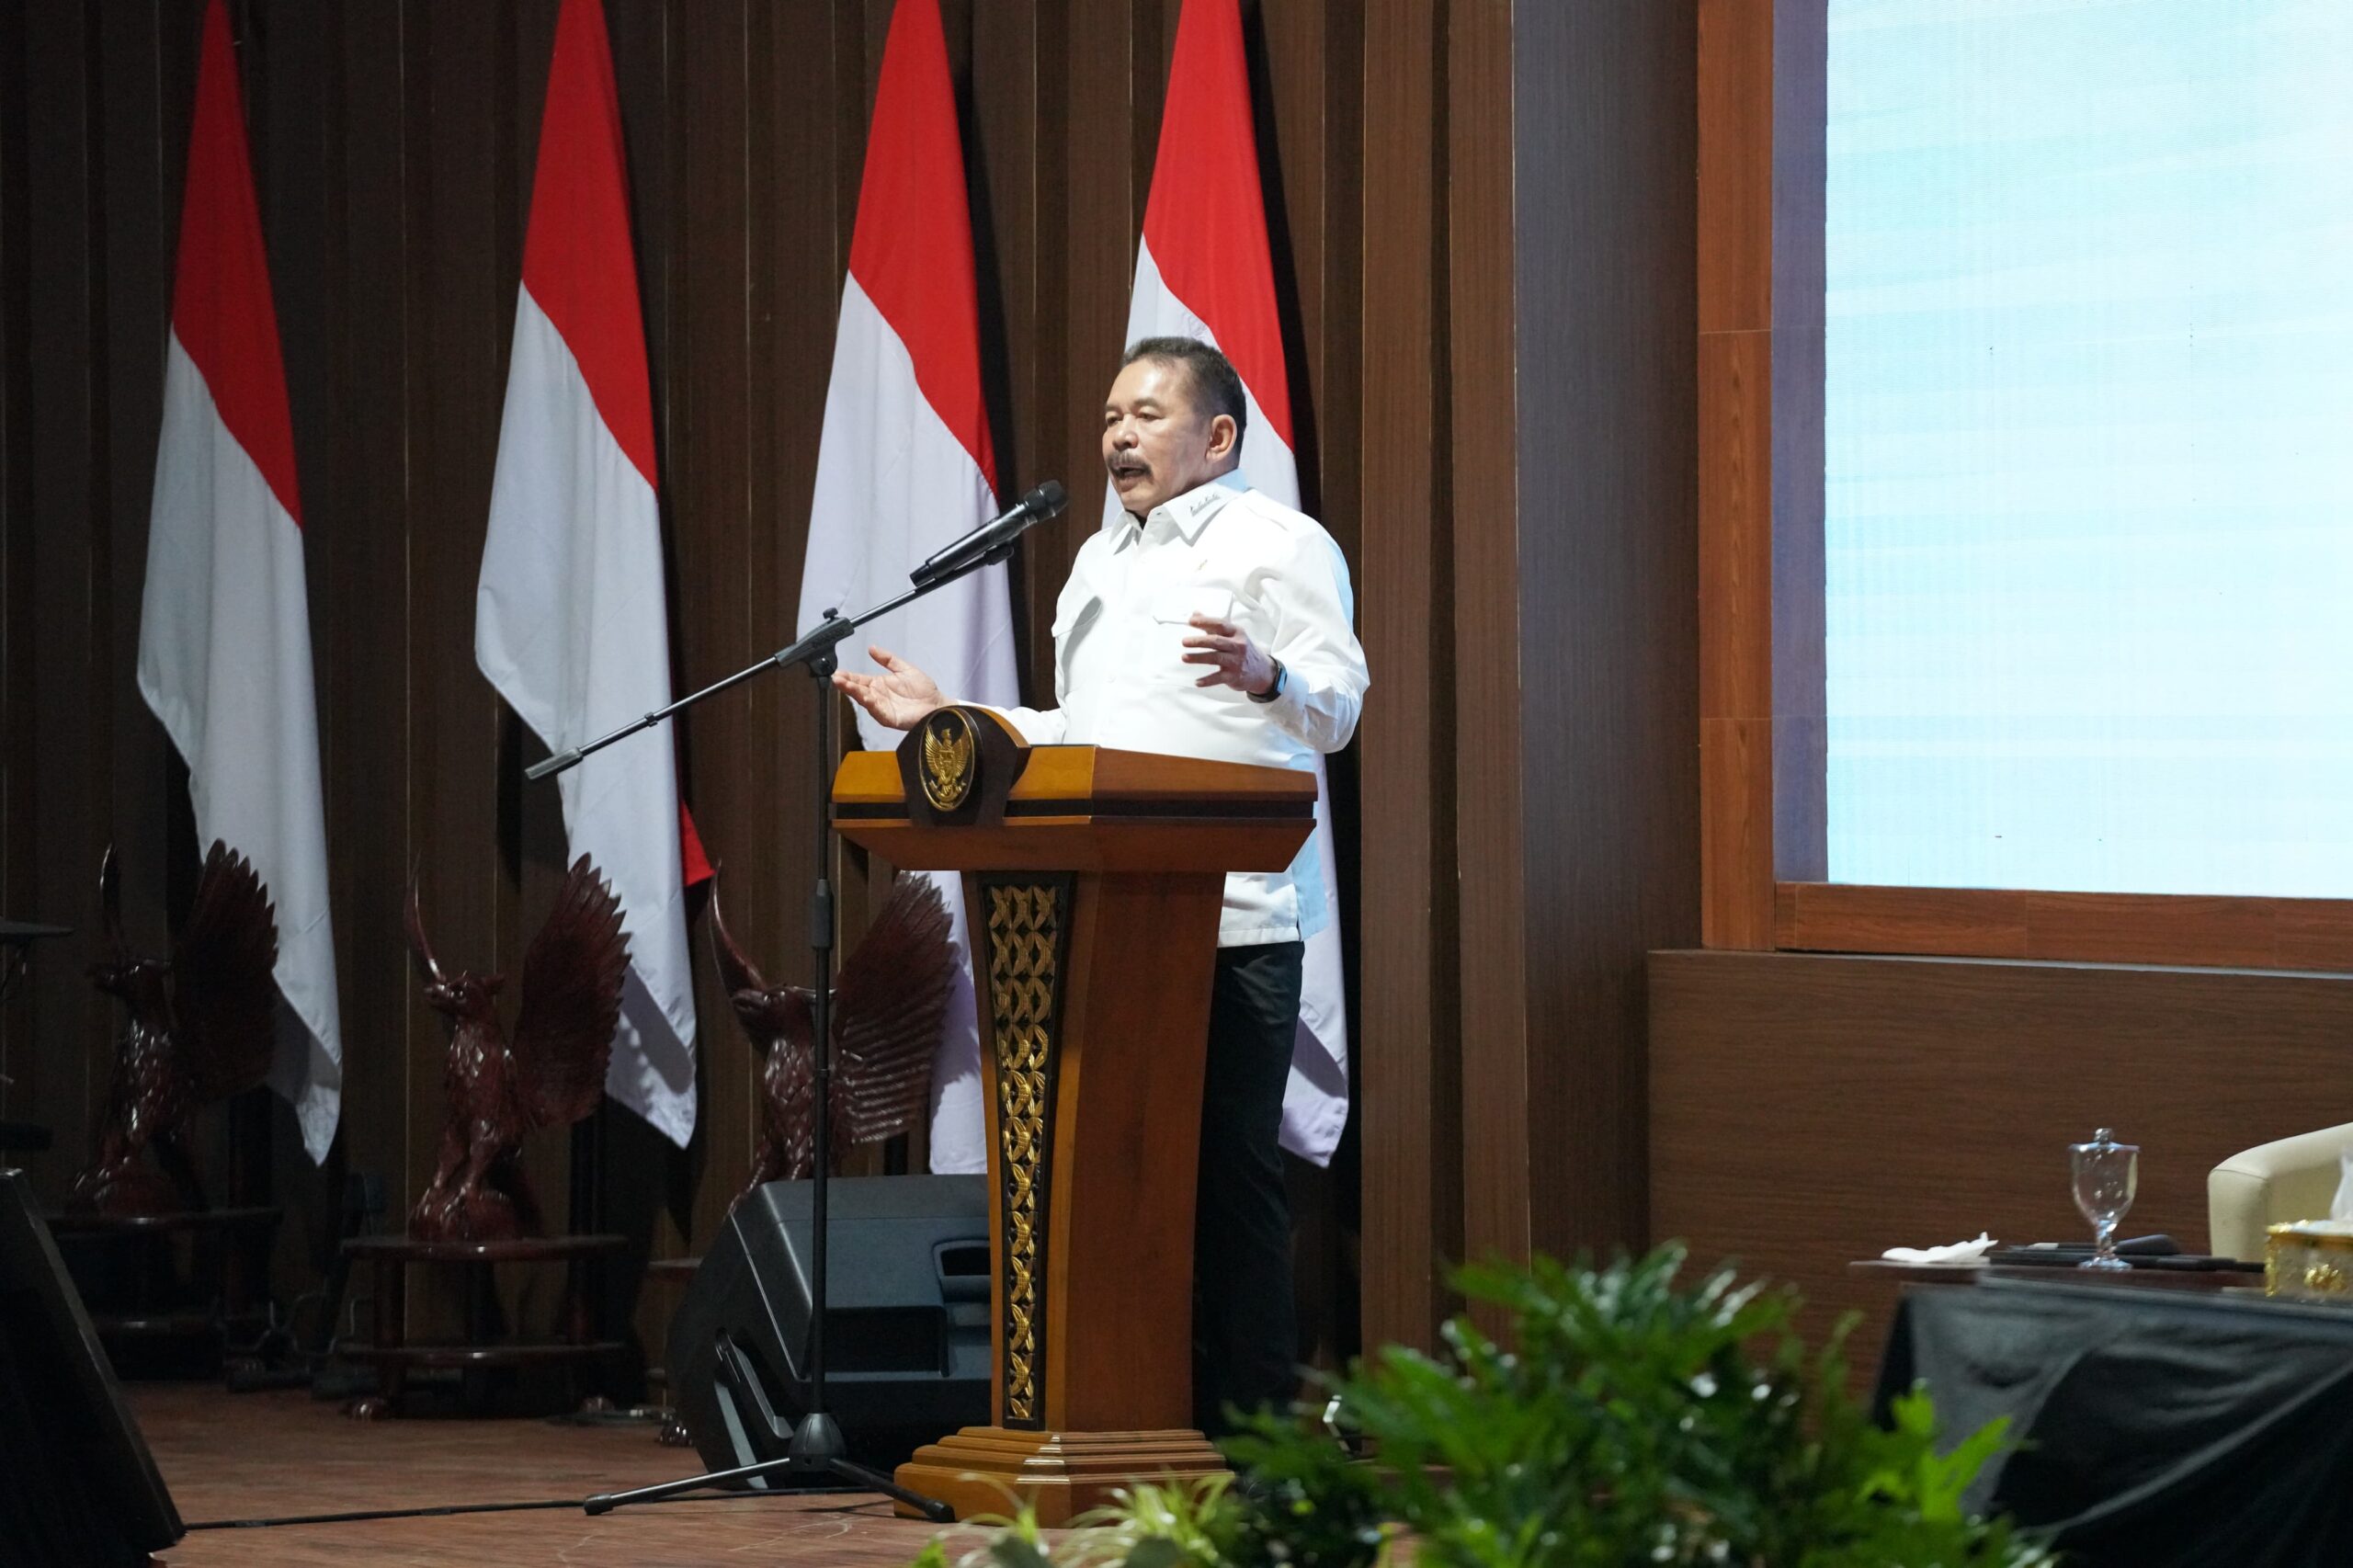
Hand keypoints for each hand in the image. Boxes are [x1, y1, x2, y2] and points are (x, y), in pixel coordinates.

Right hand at [832, 645, 947, 730]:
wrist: (937, 704)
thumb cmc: (923, 690)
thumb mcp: (903, 668)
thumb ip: (887, 659)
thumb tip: (872, 648)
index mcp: (879, 684)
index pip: (859, 679)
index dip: (848, 676)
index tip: (838, 672)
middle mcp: (878, 696)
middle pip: (858, 690)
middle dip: (846, 684)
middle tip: (836, 677)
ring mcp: (882, 708)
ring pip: (865, 700)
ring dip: (854, 692)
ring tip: (843, 684)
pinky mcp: (890, 718)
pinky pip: (877, 711)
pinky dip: (870, 704)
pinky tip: (865, 697)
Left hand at [1182, 615, 1276, 694]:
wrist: (1261, 671)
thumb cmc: (1243, 650)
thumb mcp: (1233, 635)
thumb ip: (1213, 626)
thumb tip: (1195, 614)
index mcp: (1236, 633)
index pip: (1220, 624)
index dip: (1205, 621)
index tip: (1191, 621)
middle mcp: (1237, 646)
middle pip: (1216, 641)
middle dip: (1199, 641)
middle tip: (1184, 641)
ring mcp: (1236, 661)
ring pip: (1215, 658)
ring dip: (1198, 658)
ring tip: (1184, 657)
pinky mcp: (1234, 676)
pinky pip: (1218, 678)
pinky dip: (1207, 680)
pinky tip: (1197, 682)